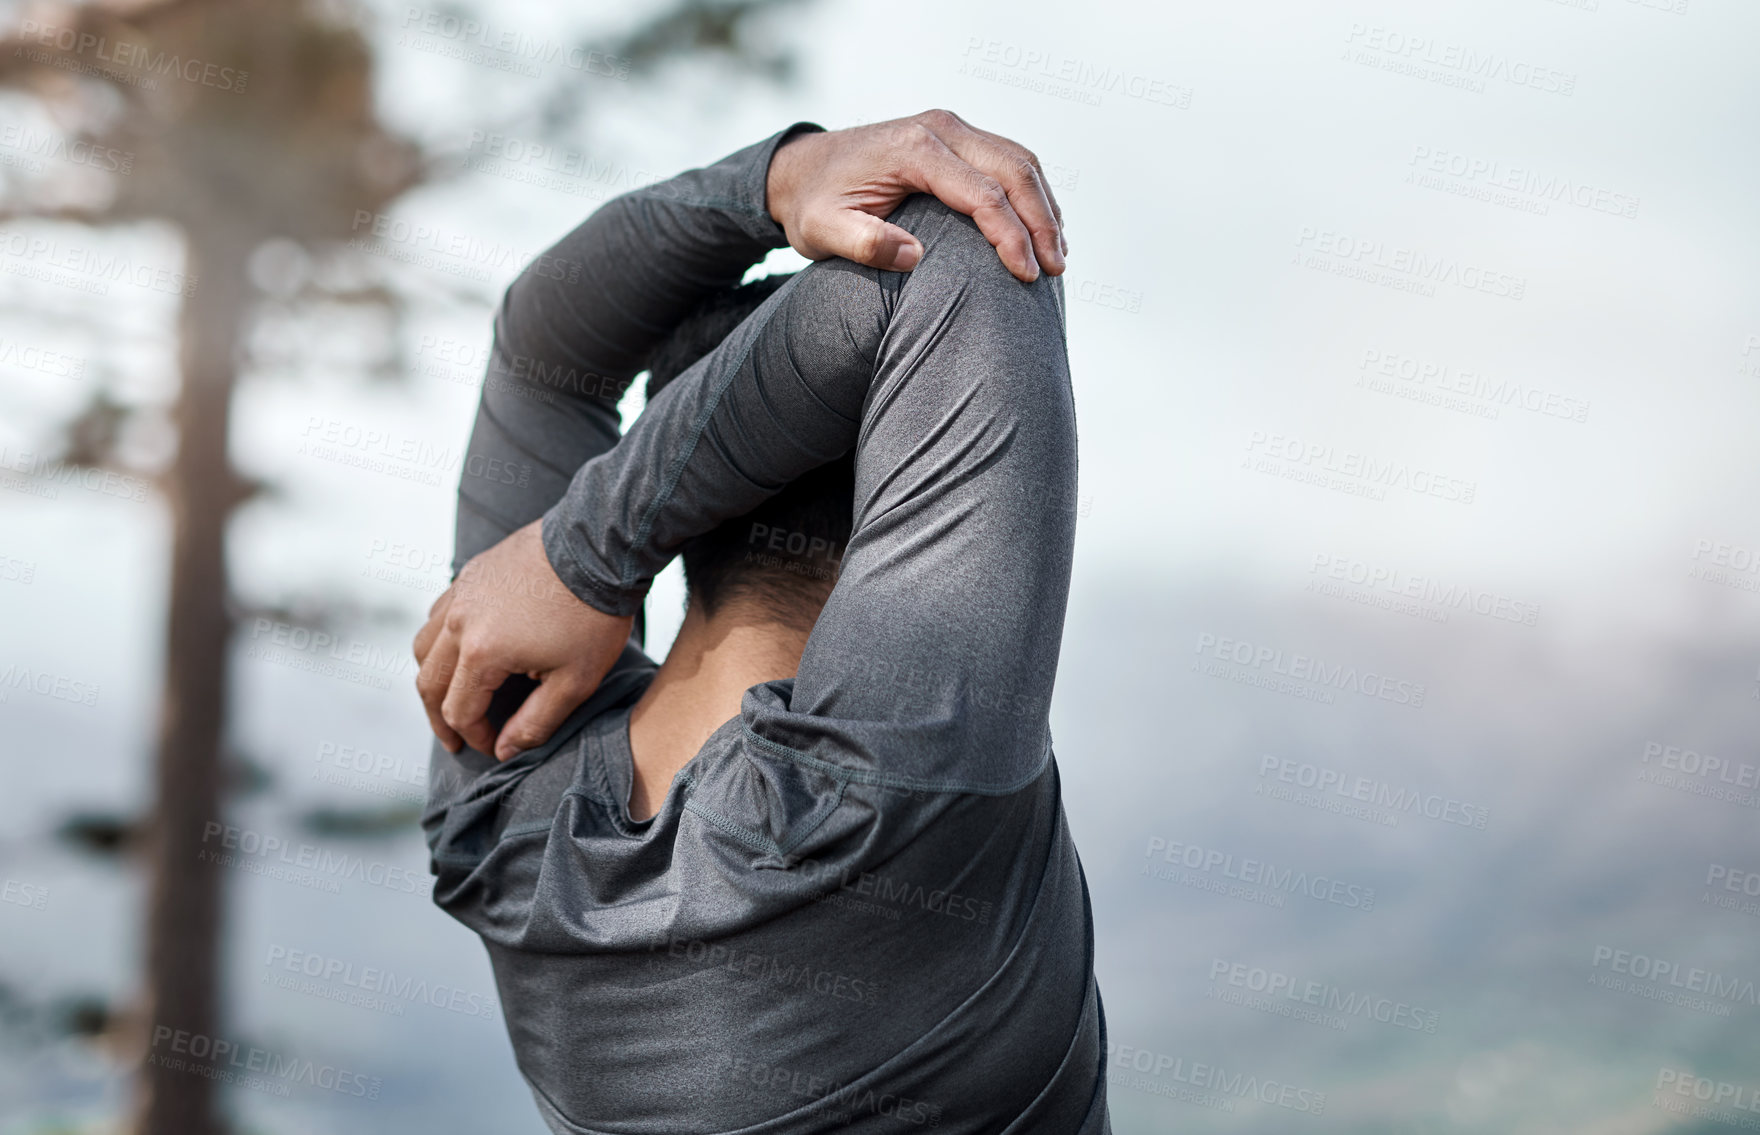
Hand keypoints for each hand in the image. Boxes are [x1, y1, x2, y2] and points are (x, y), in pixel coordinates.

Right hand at [412, 520, 632, 760]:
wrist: (599, 547)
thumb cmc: (592, 616)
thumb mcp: (575, 681)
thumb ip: (535, 723)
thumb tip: (503, 750)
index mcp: (481, 652)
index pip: (459, 712)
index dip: (474, 737)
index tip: (494, 747)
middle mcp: (458, 622)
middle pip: (429, 683)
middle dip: (440, 719)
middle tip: (454, 741)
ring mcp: (460, 593)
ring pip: (424, 647)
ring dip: (433, 679)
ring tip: (451, 698)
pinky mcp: (470, 575)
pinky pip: (437, 615)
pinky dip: (439, 641)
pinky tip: (461, 652)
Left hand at [766, 108, 1066, 283]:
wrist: (800, 168)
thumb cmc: (812, 204)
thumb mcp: (823, 231)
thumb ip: (864, 244)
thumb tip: (914, 256)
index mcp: (915, 150)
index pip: (983, 194)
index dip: (1011, 237)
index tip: (1028, 275)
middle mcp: (940, 129)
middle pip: (1014, 170)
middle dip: (1042, 222)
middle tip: (1057, 269)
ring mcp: (950, 129)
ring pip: (1019, 160)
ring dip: (1045, 206)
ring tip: (1059, 253)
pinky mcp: (955, 138)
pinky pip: (1007, 159)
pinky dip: (1032, 192)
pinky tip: (1041, 228)